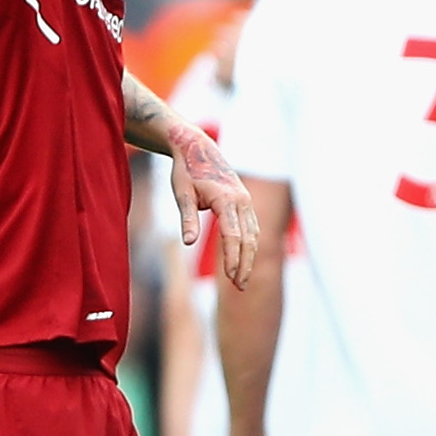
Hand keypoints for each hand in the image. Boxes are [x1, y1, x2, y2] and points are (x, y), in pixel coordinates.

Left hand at [167, 124, 257, 290]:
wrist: (197, 148)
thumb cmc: (186, 172)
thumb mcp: (182, 194)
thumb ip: (187, 219)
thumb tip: (188, 242)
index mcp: (226, 199)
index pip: (233, 236)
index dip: (232, 259)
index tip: (229, 278)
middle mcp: (242, 200)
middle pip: (248, 239)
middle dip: (245, 264)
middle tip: (239, 287)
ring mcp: (246, 200)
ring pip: (254, 234)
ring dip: (249, 258)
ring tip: (241, 280)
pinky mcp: (245, 201)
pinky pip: (252, 227)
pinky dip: (250, 245)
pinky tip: (244, 260)